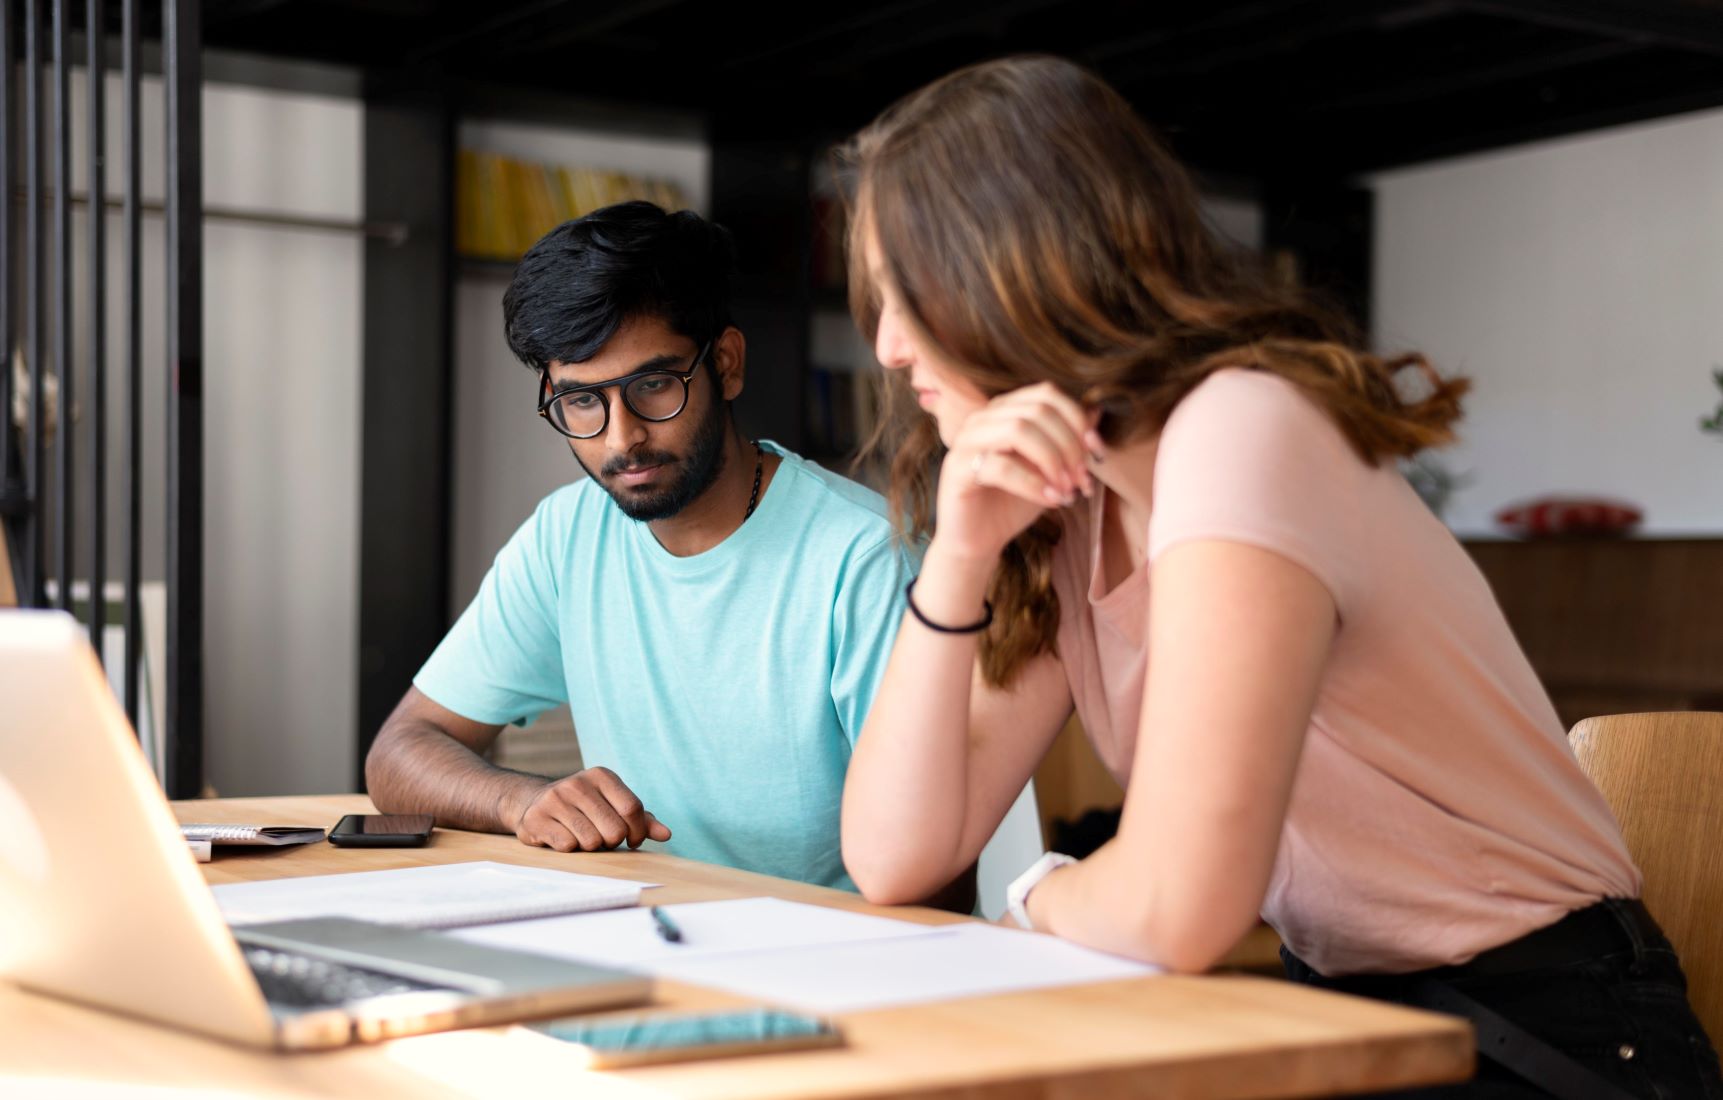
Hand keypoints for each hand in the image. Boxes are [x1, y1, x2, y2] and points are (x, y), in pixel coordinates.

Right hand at [503, 767, 671, 852]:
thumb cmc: (584, 808)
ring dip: (590, 847)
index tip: (633, 840)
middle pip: (614, 829)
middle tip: (601, 837)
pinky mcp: (536, 818)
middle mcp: (577, 783)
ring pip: (591, 842)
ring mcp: (554, 799)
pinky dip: (570, 849)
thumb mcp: (613, 805)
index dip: (638, 831)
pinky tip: (562, 837)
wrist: (534, 803)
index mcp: (601, 776)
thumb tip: (666, 834)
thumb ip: (641, 819)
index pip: (633, 808)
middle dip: (612, 842)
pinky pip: (568, 846)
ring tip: (581, 835)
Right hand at [934, 383, 1100, 562]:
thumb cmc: (1013, 502)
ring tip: (1067, 490)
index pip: (1046, 394)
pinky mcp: (956, 469)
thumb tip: (1097, 411)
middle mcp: (982, 418)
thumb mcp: (1049, 470)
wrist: (977, 542)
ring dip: (1052, 461)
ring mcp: (966, 441)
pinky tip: (1051, 501)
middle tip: (1082, 480)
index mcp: (1004, 410)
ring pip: (1018, 430)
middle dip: (1069, 445)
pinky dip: (1033, 484)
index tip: (1096, 454)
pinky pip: (1001, 467)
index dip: (1077, 420)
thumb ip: (1069, 440)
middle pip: (1037, 411)